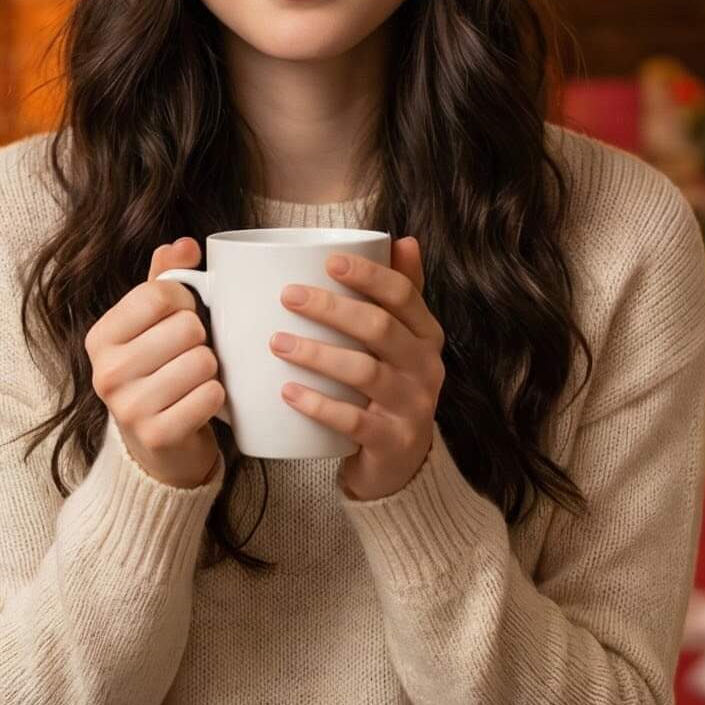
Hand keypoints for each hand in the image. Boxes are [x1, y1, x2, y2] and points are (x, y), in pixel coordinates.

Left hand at [269, 237, 445, 501]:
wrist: (401, 464)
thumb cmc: (391, 389)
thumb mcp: (402, 342)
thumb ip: (400, 295)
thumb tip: (401, 239)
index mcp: (427, 335)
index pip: (403, 295)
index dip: (368, 275)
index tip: (328, 262)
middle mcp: (427, 367)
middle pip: (379, 328)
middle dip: (331, 308)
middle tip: (288, 296)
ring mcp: (412, 406)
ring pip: (364, 372)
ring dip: (317, 354)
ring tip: (277, 343)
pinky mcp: (392, 441)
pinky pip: (353, 420)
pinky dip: (319, 405)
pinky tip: (288, 392)